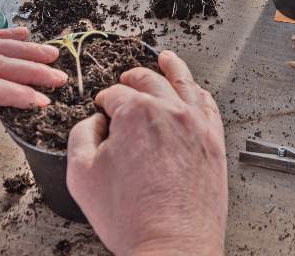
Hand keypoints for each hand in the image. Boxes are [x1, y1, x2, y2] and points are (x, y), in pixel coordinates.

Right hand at [67, 51, 226, 255]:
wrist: (171, 247)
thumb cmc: (129, 217)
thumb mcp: (81, 174)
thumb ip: (81, 135)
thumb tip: (94, 122)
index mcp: (135, 113)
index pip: (115, 94)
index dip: (104, 101)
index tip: (102, 111)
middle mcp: (169, 110)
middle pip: (148, 81)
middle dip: (132, 79)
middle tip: (125, 82)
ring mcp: (196, 124)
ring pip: (184, 83)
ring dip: (172, 67)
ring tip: (167, 58)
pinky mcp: (214, 142)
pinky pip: (209, 105)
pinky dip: (199, 93)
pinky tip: (195, 90)